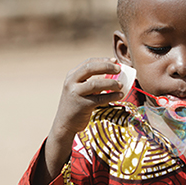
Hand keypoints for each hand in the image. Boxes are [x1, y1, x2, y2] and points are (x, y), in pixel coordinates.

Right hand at [35, 57, 124, 184]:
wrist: (64, 124)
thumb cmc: (76, 105)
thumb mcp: (79, 90)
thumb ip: (91, 82)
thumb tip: (113, 75)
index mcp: (71, 77)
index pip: (88, 63)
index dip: (103, 60)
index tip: (115, 61)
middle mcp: (71, 83)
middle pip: (90, 69)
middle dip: (107, 67)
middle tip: (119, 70)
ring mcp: (75, 94)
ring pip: (96, 83)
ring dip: (111, 83)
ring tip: (121, 86)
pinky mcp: (82, 105)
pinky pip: (100, 98)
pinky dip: (112, 96)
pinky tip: (120, 96)